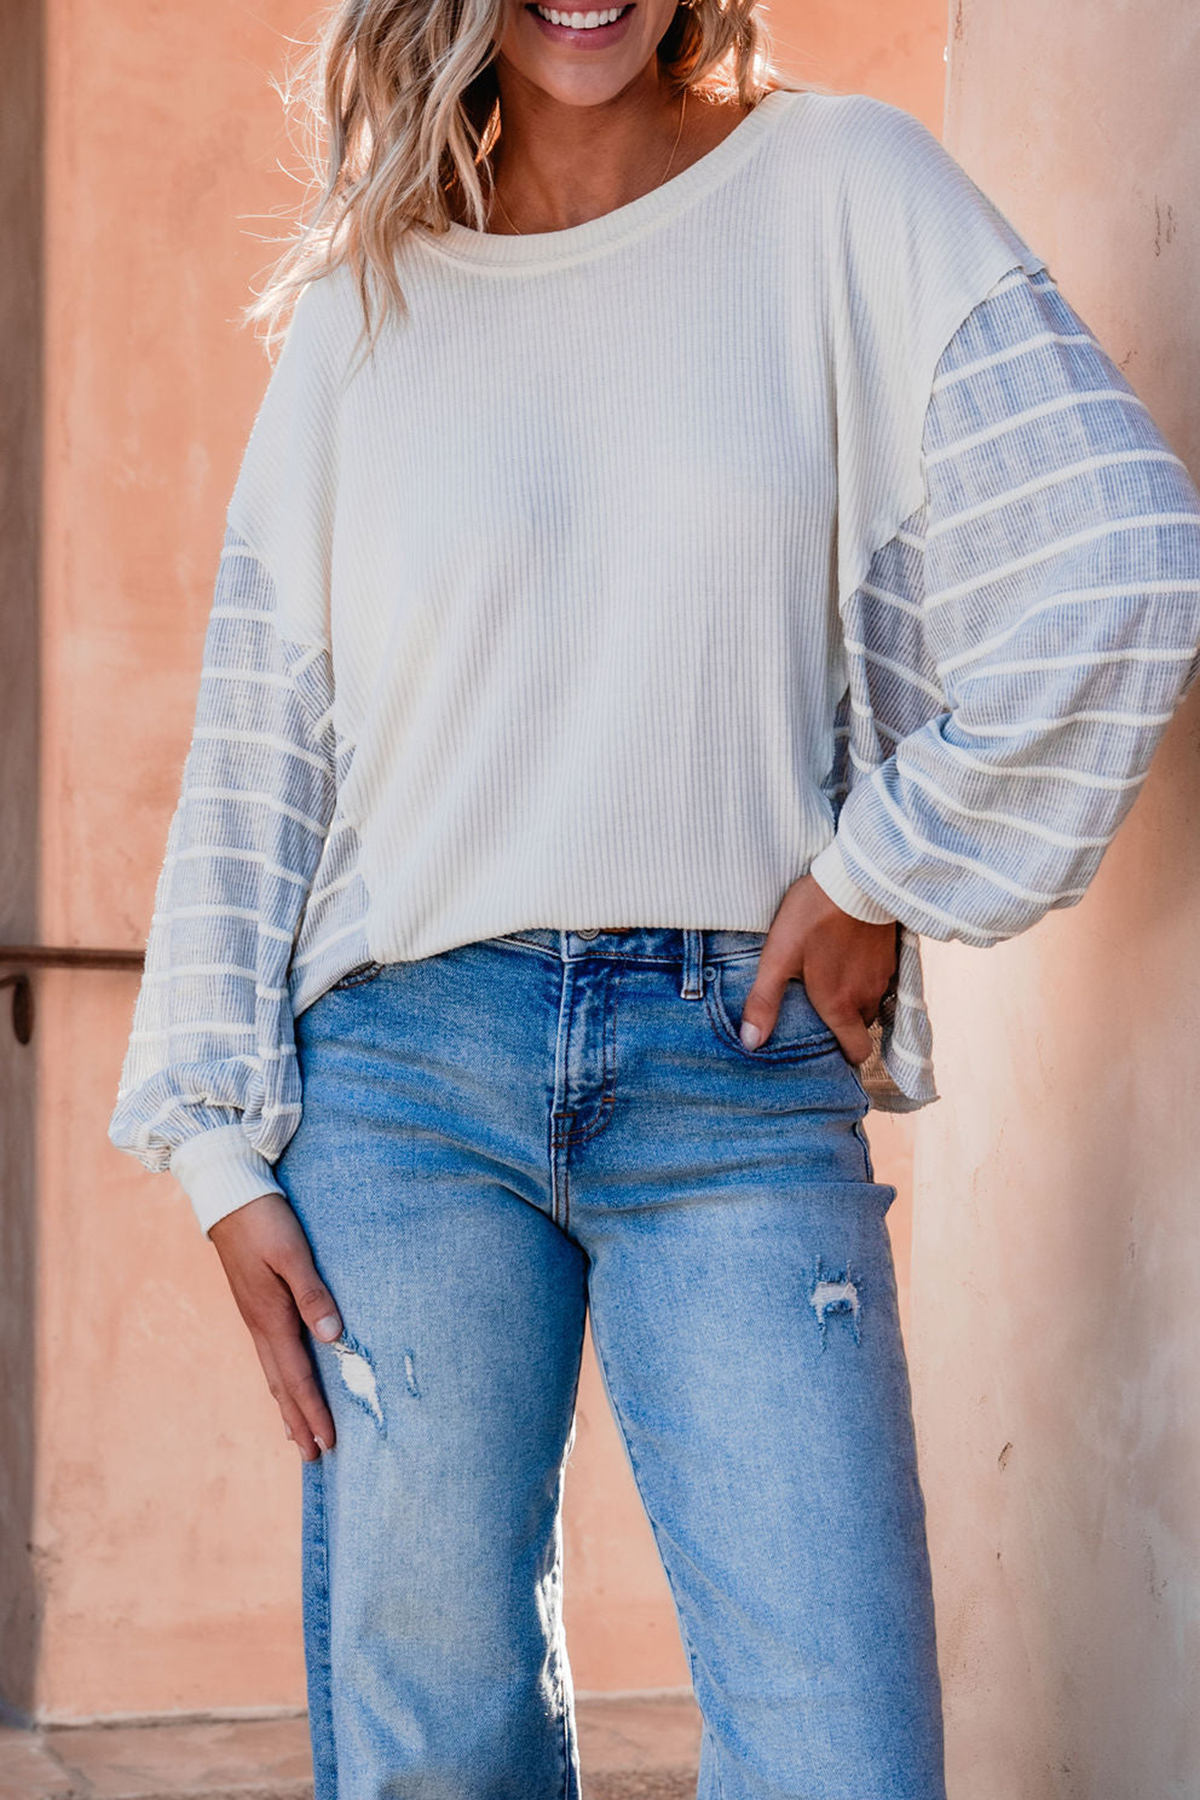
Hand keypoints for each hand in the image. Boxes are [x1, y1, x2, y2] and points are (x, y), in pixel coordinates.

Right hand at [209, 1193, 342, 1459]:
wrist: (228, 1195)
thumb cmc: (265, 1221)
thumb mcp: (293, 1253)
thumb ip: (313, 1294)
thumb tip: (333, 1337)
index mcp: (271, 1318)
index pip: (298, 1377)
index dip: (314, 1411)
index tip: (329, 1443)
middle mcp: (260, 1325)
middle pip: (282, 1385)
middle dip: (300, 1422)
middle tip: (316, 1457)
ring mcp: (254, 1317)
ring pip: (273, 1373)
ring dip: (287, 1407)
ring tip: (299, 1436)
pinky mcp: (255, 1305)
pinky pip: (270, 1356)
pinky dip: (280, 1380)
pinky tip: (284, 1383)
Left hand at [739, 874, 899, 1064]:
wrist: (855, 878)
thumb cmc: (812, 917)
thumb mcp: (778, 957)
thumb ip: (764, 1001)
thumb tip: (750, 1042)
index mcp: (840, 1006)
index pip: (858, 1052)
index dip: (845, 1054)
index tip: (828, 1045)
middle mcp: (867, 996)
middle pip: (862, 1025)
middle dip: (845, 1022)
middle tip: (820, 1006)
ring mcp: (884, 974)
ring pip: (872, 1000)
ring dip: (855, 996)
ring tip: (830, 977)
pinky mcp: (892, 952)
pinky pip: (881, 977)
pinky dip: (866, 974)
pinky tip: (847, 954)